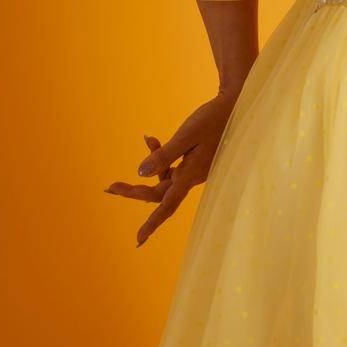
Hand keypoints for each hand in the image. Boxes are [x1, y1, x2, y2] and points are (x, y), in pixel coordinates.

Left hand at [104, 89, 239, 247]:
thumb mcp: (187, 135)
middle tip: (111, 187)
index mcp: (191, 174)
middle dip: (135, 190)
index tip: (138, 239)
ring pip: (164, 178)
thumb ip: (164, 155)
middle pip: (159, 192)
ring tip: (149, 139)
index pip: (167, 204)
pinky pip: (172, 166)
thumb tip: (141, 173)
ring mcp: (193, 170)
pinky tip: (153, 139)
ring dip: (150, 167)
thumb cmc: (213, 119)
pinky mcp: (194, 161)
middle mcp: (191, 176)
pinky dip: (161, 155)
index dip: (152, 223)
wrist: (235, 107)